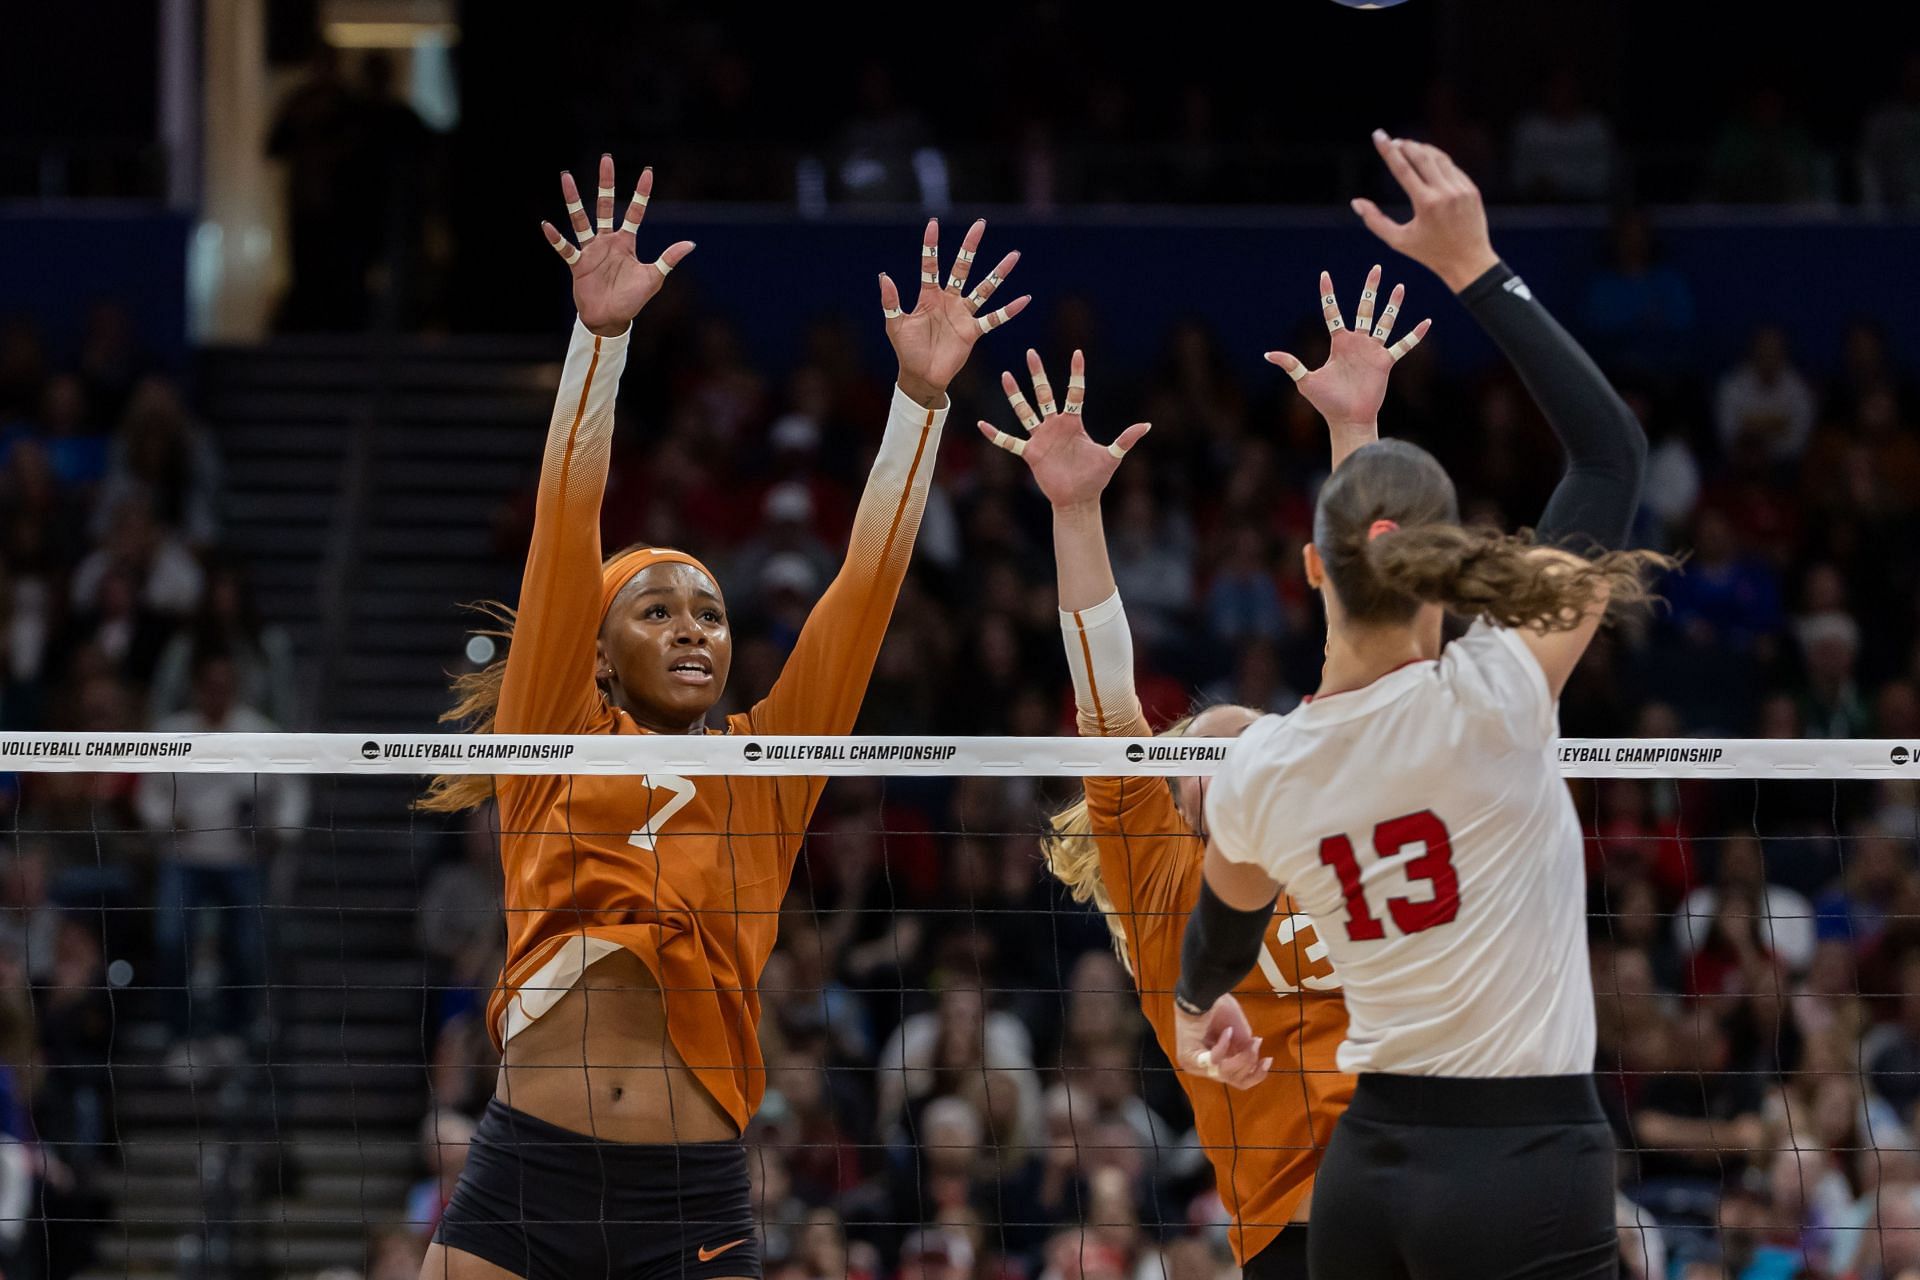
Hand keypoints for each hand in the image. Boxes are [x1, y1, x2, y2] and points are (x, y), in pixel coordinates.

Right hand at [541, 155, 694, 336]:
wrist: (611, 319)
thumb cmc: (632, 299)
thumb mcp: (654, 277)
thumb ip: (668, 259)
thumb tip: (691, 244)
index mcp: (626, 242)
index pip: (635, 212)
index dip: (642, 193)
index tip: (648, 171)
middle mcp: (607, 241)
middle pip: (605, 205)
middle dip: (606, 183)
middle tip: (606, 158)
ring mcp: (591, 250)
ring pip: (580, 219)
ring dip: (573, 200)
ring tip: (566, 177)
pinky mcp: (577, 264)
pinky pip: (565, 248)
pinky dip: (557, 239)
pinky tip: (547, 225)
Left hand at [882, 218, 1029, 408]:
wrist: (921, 376)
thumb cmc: (906, 350)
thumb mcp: (895, 325)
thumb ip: (891, 302)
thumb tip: (885, 277)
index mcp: (928, 296)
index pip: (930, 265)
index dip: (931, 246)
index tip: (934, 224)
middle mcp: (948, 300)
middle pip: (962, 267)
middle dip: (970, 247)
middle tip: (980, 225)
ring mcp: (963, 314)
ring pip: (984, 289)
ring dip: (998, 274)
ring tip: (1013, 256)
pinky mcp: (973, 331)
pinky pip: (994, 318)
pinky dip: (1009, 311)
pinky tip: (1024, 300)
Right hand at [975, 349, 1149, 508]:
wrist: (1079, 499)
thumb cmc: (1095, 477)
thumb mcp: (1112, 456)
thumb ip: (1126, 439)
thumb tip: (1147, 425)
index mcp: (1074, 422)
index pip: (1075, 392)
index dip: (1076, 373)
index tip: (1077, 353)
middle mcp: (1055, 425)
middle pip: (1044, 394)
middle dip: (1037, 374)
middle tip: (1031, 352)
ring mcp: (1040, 438)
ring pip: (1025, 411)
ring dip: (1015, 395)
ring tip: (1006, 375)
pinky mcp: (1030, 453)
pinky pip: (1009, 442)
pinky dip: (995, 435)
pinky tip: (982, 424)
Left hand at [1173, 993, 1269, 1089]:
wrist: (1201, 993)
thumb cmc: (1218, 1008)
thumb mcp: (1239, 1033)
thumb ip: (1244, 1050)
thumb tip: (1254, 1063)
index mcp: (1216, 1062)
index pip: (1238, 1080)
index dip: (1256, 1074)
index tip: (1269, 1059)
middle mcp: (1204, 1068)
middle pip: (1235, 1080)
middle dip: (1250, 1061)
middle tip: (1257, 1042)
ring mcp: (1194, 1065)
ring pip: (1225, 1074)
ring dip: (1241, 1056)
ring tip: (1247, 1039)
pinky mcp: (1189, 1058)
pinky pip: (1213, 1061)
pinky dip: (1224, 1045)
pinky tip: (1227, 1032)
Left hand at [1266, 266, 1429, 449]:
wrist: (1347, 419)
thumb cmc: (1326, 402)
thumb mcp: (1306, 380)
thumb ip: (1291, 364)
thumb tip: (1268, 354)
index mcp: (1338, 343)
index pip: (1333, 312)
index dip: (1328, 294)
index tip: (1325, 275)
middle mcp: (1357, 343)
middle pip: (1365, 309)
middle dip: (1371, 289)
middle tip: (1376, 268)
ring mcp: (1373, 351)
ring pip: (1385, 322)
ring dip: (1393, 306)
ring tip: (1399, 286)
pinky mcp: (1385, 362)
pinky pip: (1403, 346)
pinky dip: (1414, 335)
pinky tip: (1426, 322)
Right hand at [1351, 130, 1500, 293]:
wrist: (1469, 261)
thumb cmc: (1430, 253)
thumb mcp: (1398, 241)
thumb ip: (1375, 221)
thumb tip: (1356, 202)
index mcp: (1426, 204)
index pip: (1403, 168)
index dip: (1388, 150)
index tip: (1378, 135)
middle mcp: (1445, 192)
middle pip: (1421, 157)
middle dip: (1405, 145)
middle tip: (1393, 141)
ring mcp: (1461, 189)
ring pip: (1438, 158)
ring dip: (1421, 149)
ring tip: (1408, 147)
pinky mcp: (1471, 189)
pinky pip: (1451, 167)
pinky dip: (1437, 161)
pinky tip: (1427, 160)